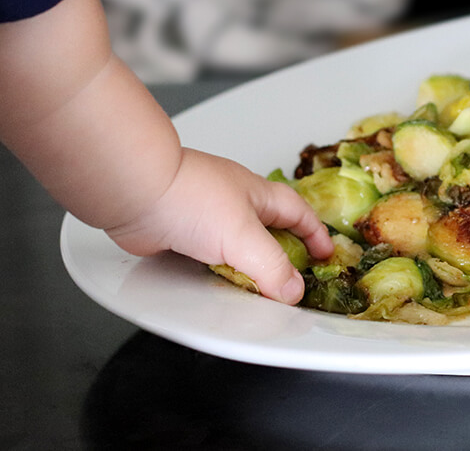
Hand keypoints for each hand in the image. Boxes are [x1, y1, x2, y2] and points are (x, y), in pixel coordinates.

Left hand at [105, 148, 333, 303]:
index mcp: (258, 195)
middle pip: (270, 230)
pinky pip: (208, 257)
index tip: (324, 255)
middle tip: (293, 278)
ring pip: (237, 246)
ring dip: (247, 265)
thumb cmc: (187, 196)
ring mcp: (206, 218)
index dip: (315, 233)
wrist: (132, 192)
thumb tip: (292, 291)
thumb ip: (270, 267)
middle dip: (283, 252)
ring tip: (256, 289)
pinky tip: (217, 284)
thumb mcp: (242, 235)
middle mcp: (234, 204)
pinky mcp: (180, 232)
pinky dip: (217, 271)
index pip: (298, 213)